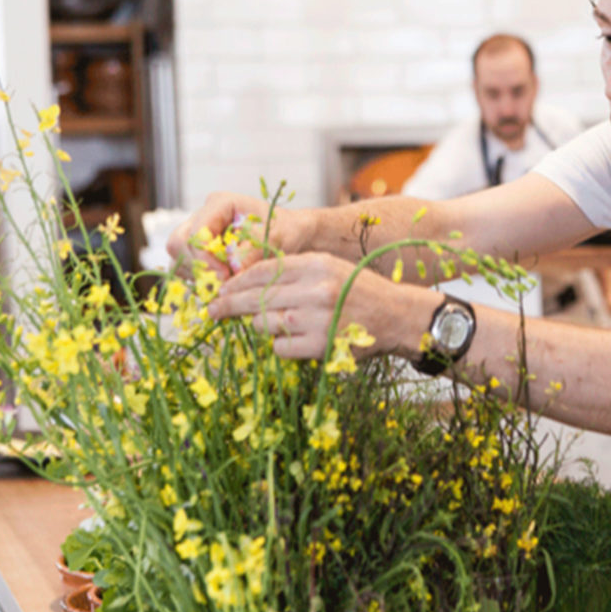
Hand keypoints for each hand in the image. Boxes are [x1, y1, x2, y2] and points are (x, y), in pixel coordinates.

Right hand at [167, 192, 309, 278]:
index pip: (195, 232)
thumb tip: (233, 267)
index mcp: (219, 204)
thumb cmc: (287, 231)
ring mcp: (198, 237)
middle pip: (178, 244)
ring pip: (178, 260)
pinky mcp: (199, 255)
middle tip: (225, 284)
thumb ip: (254, 249)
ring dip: (199, 278)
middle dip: (199, 268)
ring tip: (228, 285)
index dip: (205, 257)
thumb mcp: (277, 237)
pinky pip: (186, 272)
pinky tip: (223, 287)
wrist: (293, 238)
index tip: (226, 275)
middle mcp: (203, 218)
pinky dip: (201, 283)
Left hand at [208, 252, 392, 359]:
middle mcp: (317, 289)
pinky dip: (280, 345)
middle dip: (229, 304)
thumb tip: (246, 284)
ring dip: (259, 325)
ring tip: (266, 324)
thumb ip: (293, 272)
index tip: (221, 289)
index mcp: (317, 264)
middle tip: (212, 310)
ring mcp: (318, 318)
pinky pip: (281, 347)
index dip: (237, 281)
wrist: (398, 315)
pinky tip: (291, 339)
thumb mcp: (329, 267)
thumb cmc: (360, 290)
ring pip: (265, 323)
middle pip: (257, 297)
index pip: (263, 270)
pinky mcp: (321, 345)